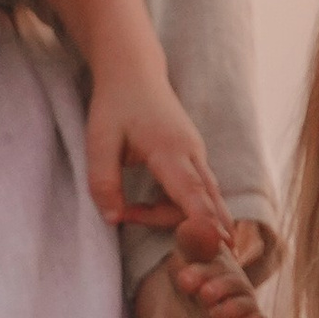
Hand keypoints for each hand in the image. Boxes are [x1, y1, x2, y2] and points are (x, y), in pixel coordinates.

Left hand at [84, 68, 226, 233]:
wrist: (134, 71)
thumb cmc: (115, 104)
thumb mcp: (98, 141)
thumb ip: (103, 182)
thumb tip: (114, 220)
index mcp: (170, 149)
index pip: (194, 193)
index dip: (206, 222)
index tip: (220, 246)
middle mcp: (192, 153)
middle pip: (203, 204)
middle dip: (192, 230)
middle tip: (158, 236)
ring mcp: (197, 155)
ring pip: (202, 200)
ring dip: (173, 217)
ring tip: (132, 211)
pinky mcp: (194, 158)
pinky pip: (197, 192)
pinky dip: (180, 207)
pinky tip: (148, 207)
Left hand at [167, 213, 272, 317]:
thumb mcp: (164, 292)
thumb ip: (182, 256)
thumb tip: (193, 220)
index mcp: (208, 282)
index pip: (213, 260)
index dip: (202, 264)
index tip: (182, 279)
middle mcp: (229, 300)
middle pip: (232, 279)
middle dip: (214, 280)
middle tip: (193, 289)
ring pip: (247, 303)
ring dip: (230, 302)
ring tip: (213, 311)